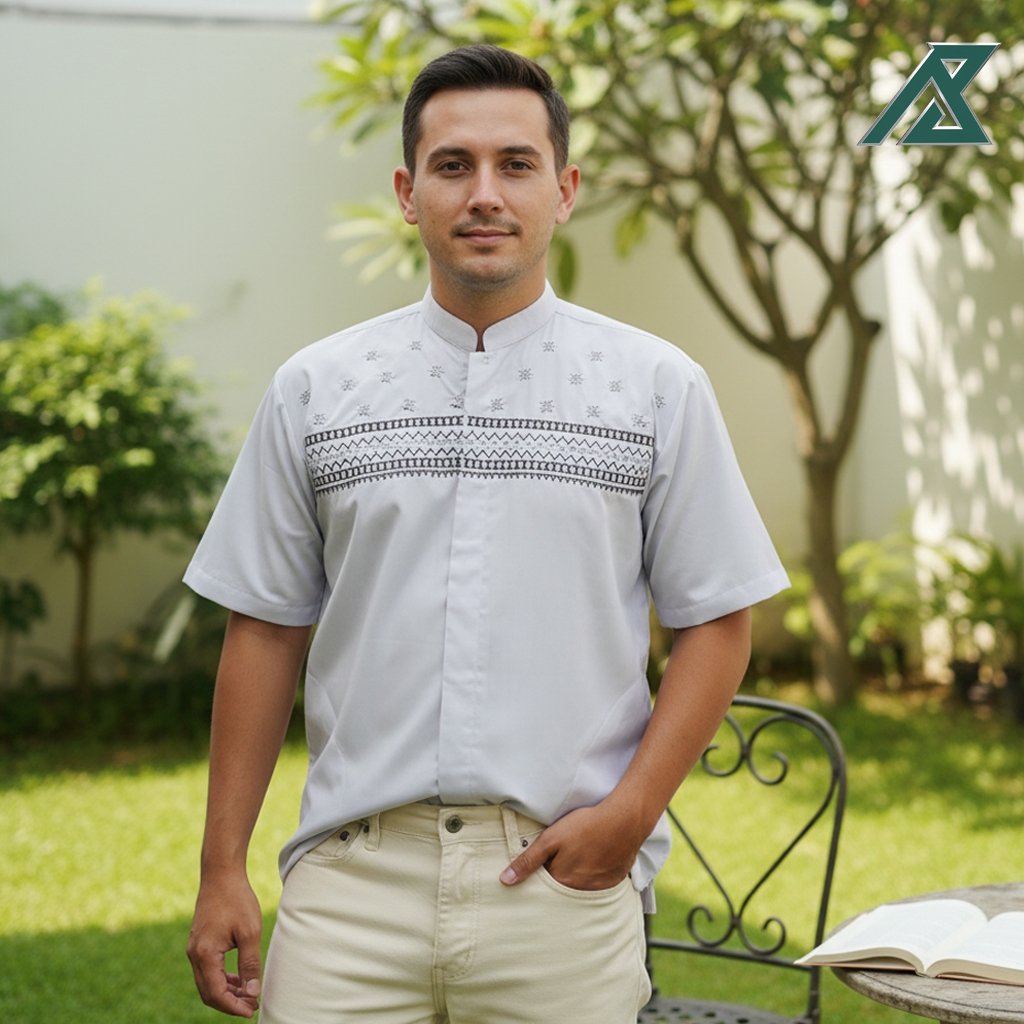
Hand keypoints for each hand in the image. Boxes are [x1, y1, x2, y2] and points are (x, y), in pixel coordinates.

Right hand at [186, 870, 263, 1017]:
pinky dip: (221, 978)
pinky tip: (238, 978)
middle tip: (251, 1006)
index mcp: (205, 955)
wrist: (221, 874)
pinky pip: (207, 970)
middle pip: (208, 993)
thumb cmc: (237, 899)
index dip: (233, 1006)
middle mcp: (194, 955)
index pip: (216, 994)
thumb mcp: (250, 932)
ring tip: (248, 995)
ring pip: (207, 982)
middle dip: (229, 1003)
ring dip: (226, 992)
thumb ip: (250, 964)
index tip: (251, 1011)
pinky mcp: (199, 942)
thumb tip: (252, 992)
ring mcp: (194, 949)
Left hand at [499, 800, 646, 890]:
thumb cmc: (585, 826)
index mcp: (561, 882)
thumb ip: (528, 860)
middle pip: (561, 891)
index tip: (535, 873)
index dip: (537, 880)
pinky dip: (592, 879)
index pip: (542, 890)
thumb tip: (505, 881)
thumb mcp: (551, 838)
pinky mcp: (613, 882)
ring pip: (579, 890)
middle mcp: (579, 891)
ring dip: (574, 881)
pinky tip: (593, 863)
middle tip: (559, 863)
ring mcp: (599, 888)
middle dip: (555, 884)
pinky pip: (597, 887)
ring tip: (577, 861)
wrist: (625, 820)